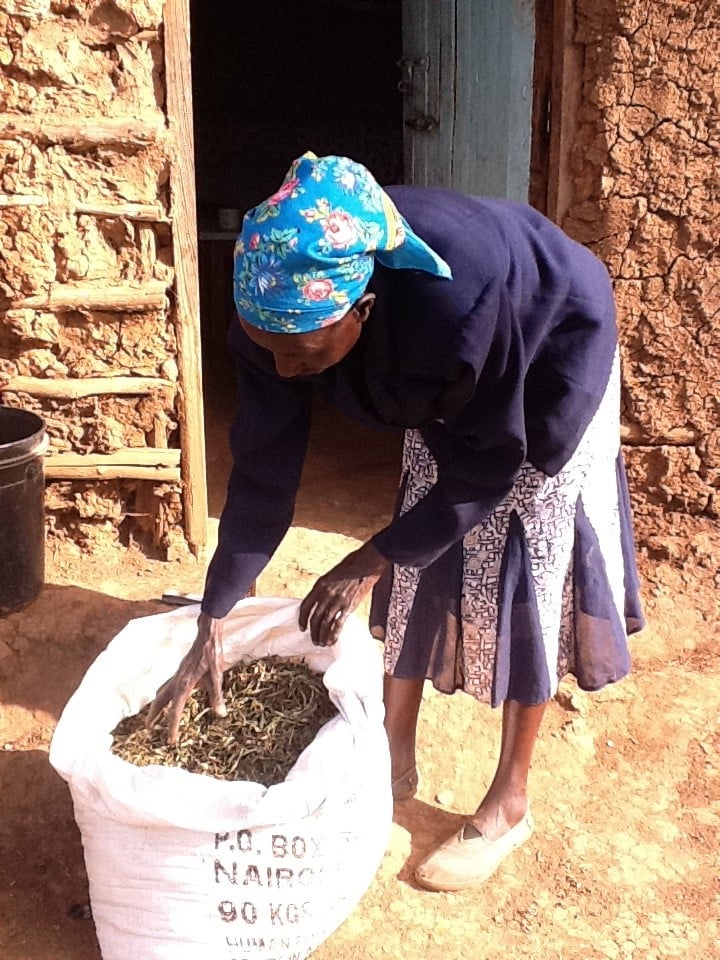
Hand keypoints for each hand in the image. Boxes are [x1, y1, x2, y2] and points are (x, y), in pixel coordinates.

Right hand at [146, 612, 225, 744]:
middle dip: (153, 716)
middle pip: (160, 702)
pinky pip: (167, 687)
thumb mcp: (217, 676)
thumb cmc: (212, 654)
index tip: (170, 742)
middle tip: (148, 729)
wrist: (207, 635)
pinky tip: (168, 699)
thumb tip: (221, 714)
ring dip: (156, 706)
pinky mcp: (180, 671)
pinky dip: (163, 696)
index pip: (175, 711)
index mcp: (184, 685)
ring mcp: (177, 675)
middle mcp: (177, 681)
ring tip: (153, 717)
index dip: (172, 727)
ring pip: (161, 693)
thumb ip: (217, 696)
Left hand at [299, 542, 389, 646]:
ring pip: (324, 624)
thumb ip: (324, 589)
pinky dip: (333, 635)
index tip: (302, 627)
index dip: (302, 619)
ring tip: (322, 643)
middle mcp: (326, 594)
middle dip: (313, 632)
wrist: (366, 563)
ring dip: (322, 636)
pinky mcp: (349, 606)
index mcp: (320, 585)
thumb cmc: (351, 566)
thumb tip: (320, 603)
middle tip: (314, 639)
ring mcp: (337, 601)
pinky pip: (338, 624)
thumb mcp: (331, 576)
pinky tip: (332, 640)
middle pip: (314, 618)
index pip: (305, 606)